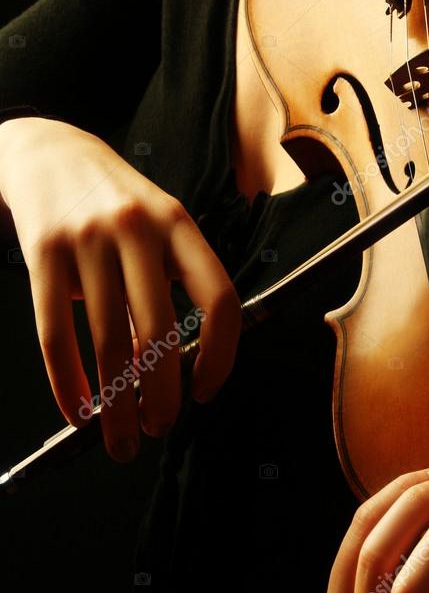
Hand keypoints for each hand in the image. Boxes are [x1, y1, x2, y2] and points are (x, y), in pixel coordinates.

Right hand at [0, 118, 240, 460]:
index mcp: (179, 225)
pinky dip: (68, 384)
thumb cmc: (114, 202)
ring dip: (116, 405)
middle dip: (163, 396)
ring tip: (120, 439)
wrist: (48, 153)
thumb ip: (164, 288)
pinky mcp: (42, 252)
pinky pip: (56, 333)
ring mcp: (89, 239)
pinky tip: (78, 412)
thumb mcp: (155, 228)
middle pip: (160, 331)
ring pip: (107, 342)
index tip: (205, 391)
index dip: (220, 354)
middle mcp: (138, 229)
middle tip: (159, 428)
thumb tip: (164, 371)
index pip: (219, 298)